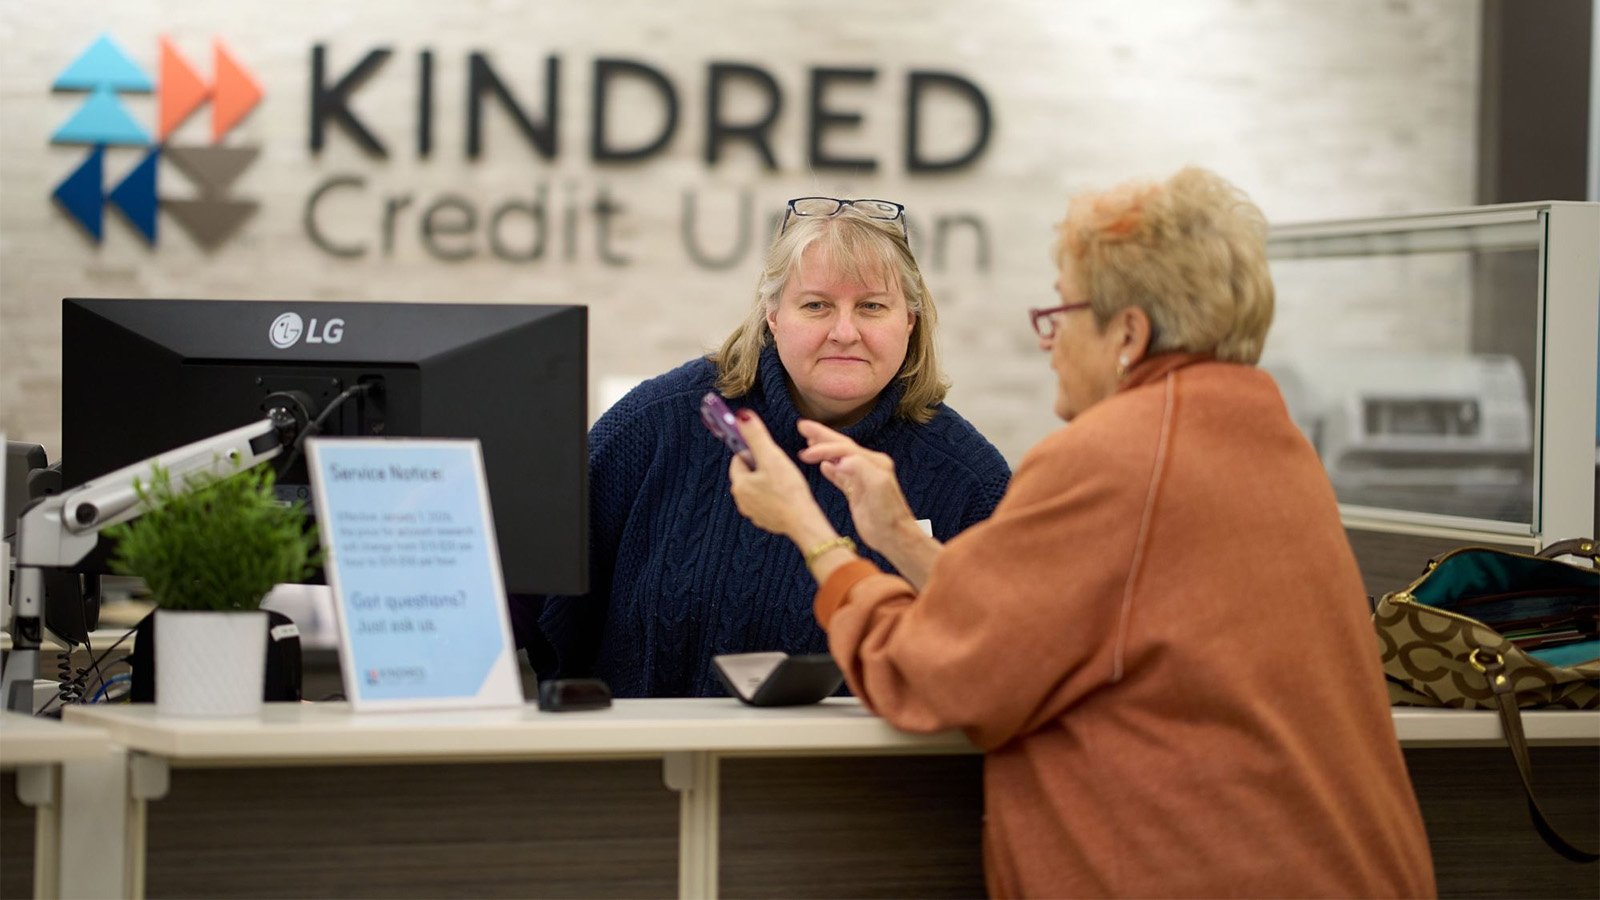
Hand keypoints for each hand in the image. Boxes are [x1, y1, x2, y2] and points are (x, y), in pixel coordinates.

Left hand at [727, 411, 832, 544]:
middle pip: (748, 473)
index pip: (739, 458)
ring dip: (769, 482)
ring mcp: (753, 512)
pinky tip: (788, 495)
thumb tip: (741, 417)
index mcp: (739, 484)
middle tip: (780, 468)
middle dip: (762, 467)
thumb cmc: (788, 490)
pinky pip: (767, 501)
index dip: (754, 452)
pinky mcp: (766, 521)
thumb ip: (755, 435)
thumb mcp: (771, 456)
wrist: (803, 521)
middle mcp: (741, 500)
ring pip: (758, 487)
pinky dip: (775, 496)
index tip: (769, 454)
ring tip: (786, 482)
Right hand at [796, 420, 917, 555]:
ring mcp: (862, 479)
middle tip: (802, 426)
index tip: (806, 452)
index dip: (824, 447)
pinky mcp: (856, 492)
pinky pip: (840, 476)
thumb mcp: (877, 485)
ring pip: (838, 458)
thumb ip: (859, 467)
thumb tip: (837, 461)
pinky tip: (821, 466)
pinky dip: (830, 469)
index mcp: (874, 461)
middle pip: (840, 446)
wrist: (894, 535)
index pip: (844, 448)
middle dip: (821, 436)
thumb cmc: (888, 513)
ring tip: (808, 440)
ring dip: (823, 449)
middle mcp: (868, 466)